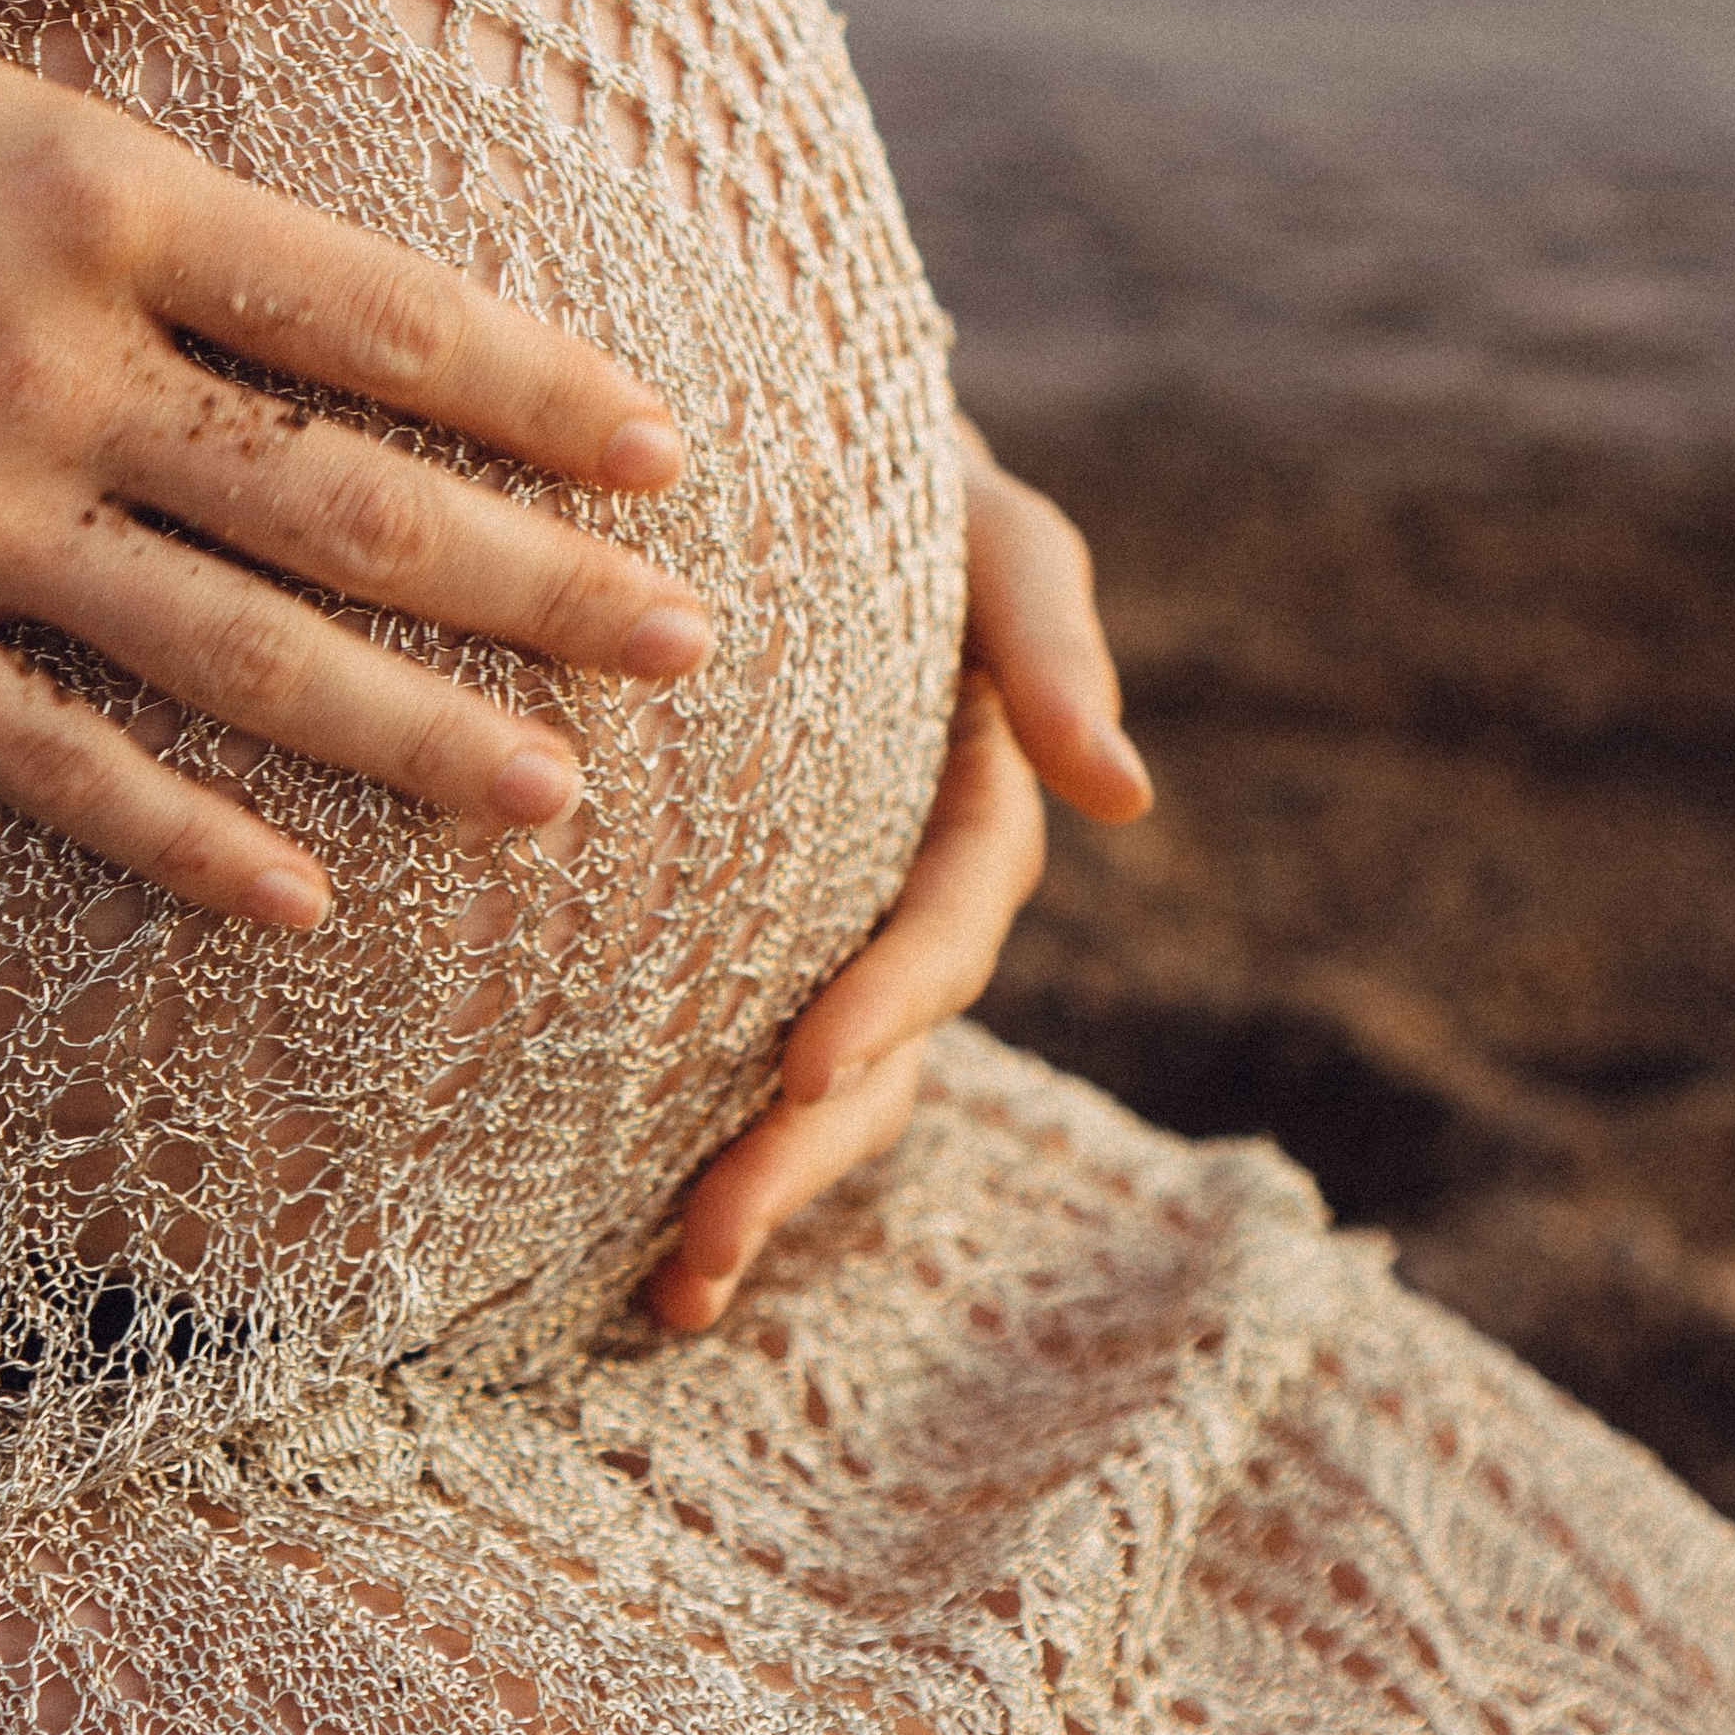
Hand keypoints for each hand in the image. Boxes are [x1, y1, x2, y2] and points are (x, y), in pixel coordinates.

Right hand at [0, 0, 710, 923]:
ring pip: (228, 656)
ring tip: (562, 800)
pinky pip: (35, 759)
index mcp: (72, 185)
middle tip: (699, 652)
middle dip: (542, 590)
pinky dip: (168, 839)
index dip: (536, 386)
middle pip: (347, 507)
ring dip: (412, 737)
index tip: (667, 452)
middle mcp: (41, 375)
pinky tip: (291, 903)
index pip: (369, 308)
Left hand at [646, 422, 1147, 1329]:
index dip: (887, 1004)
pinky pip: (719, 1041)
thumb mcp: (992, 528)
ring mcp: (827, 918)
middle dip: (795, 1157)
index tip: (805, 1072)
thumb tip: (1127, 803)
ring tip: (670, 1293)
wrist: (779, 442)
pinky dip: (683, 1135)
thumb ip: (1053, 638)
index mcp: (976, 804)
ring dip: (753, 1188)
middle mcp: (906, 885)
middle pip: (877, 1051)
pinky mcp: (735, 928)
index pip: (944, 928)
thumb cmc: (903, 469)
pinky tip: (607, 1237)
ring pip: (813, 1082)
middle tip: (698, 1257)